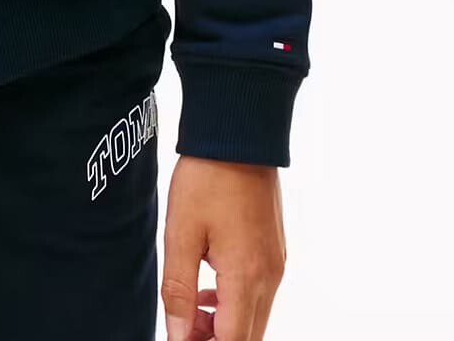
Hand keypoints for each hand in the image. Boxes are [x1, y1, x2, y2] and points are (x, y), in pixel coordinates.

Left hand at [160, 154, 285, 339]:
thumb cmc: (208, 176)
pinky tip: (208, 291)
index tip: (181, 340)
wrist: (239, 134)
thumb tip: (178, 334)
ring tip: (191, 313)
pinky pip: (260, 295)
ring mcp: (276, 265)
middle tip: (184, 331)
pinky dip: (236, 305)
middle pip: (248, 337)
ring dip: (225, 327)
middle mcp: (269, 277)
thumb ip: (179, 289)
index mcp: (246, 276)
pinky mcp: (275, 252)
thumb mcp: (181, 232)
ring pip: (255, 319)